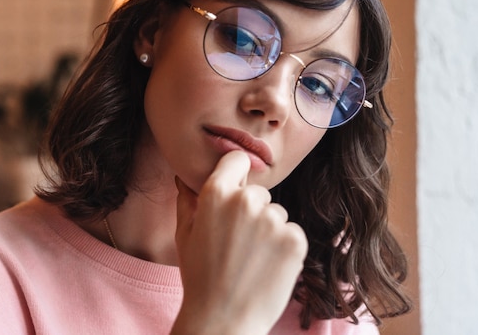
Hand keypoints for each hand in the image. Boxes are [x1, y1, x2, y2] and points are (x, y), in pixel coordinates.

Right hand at [172, 150, 307, 334]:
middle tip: (238, 243)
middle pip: (258, 192)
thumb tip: (184, 177)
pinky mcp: (294, 239)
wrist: (222, 319)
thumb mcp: (184, 235)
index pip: (237, 159)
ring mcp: (272, 219)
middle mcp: (245, 200)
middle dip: (252, 211)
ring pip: (276, 213)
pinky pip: (293, 232)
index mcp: (215, 193)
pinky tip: (267, 267)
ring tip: (251, 259)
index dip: (237, 173)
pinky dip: (285, 247)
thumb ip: (187, 200)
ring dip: (269, 231)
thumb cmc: (199, 277)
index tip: (237, 188)